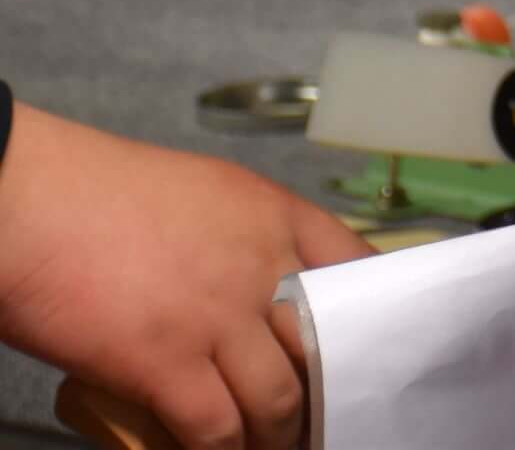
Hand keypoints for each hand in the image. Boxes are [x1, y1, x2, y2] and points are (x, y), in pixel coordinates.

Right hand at [0, 107, 370, 449]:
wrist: (32, 200)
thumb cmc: (100, 194)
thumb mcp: (205, 194)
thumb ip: (246, 238)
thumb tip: (261, 289)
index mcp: (276, 216)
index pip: (361, 268)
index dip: (376, 316)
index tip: (373, 347)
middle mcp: (262, 266)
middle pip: (329, 344)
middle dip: (329, 390)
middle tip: (322, 416)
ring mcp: (216, 316)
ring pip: (280, 399)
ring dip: (278, 434)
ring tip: (271, 445)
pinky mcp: (163, 362)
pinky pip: (216, 428)